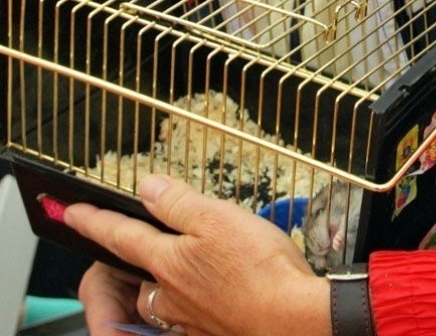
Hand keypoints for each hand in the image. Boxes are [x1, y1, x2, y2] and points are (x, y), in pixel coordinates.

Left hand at [65, 174, 330, 335]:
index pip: (120, 236)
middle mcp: (171, 295)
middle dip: (133, 259)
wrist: (294, 321)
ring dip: (162, 281)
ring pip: (162, 298)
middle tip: (142, 240)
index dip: (93, 220)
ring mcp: (191, 318)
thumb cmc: (260, 272)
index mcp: (168, 262)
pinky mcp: (213, 330)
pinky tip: (216, 287)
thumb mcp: (216, 219)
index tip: (71, 211)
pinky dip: (192, 298)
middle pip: (139, 274)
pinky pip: (188, 314)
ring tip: (184, 261)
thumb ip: (177, 202)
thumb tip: (146, 185)